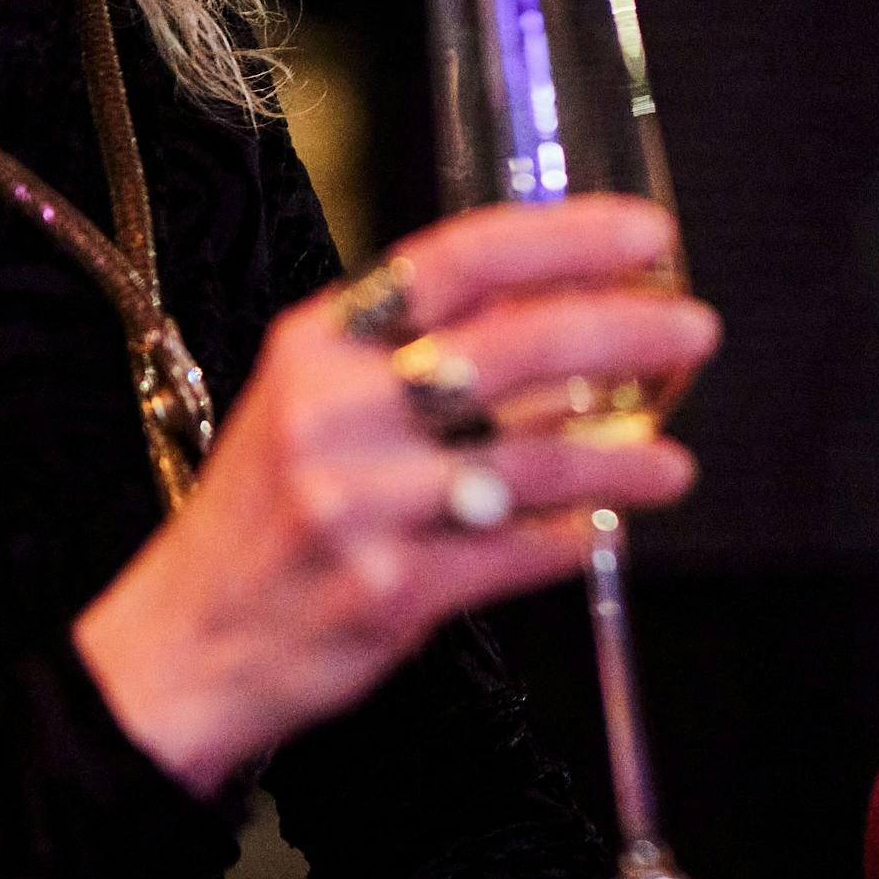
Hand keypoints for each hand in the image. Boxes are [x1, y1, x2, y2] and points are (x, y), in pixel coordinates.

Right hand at [75, 196, 717, 794]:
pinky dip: (573, 536)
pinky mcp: (387, 591)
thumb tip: (563, 305)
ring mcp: (359, 503)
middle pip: (509, 347)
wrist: (184, 644)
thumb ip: (415, 351)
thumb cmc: (269, 512)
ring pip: (529, 460)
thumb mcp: (314, 400)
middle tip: (694, 330)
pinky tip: (606, 527)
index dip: (562, 238)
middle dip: (623, 331)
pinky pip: (516, 552)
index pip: (455, 259)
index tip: (646, 234)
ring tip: (674, 462)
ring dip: (622, 457)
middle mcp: (333, 410)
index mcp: (318, 343)